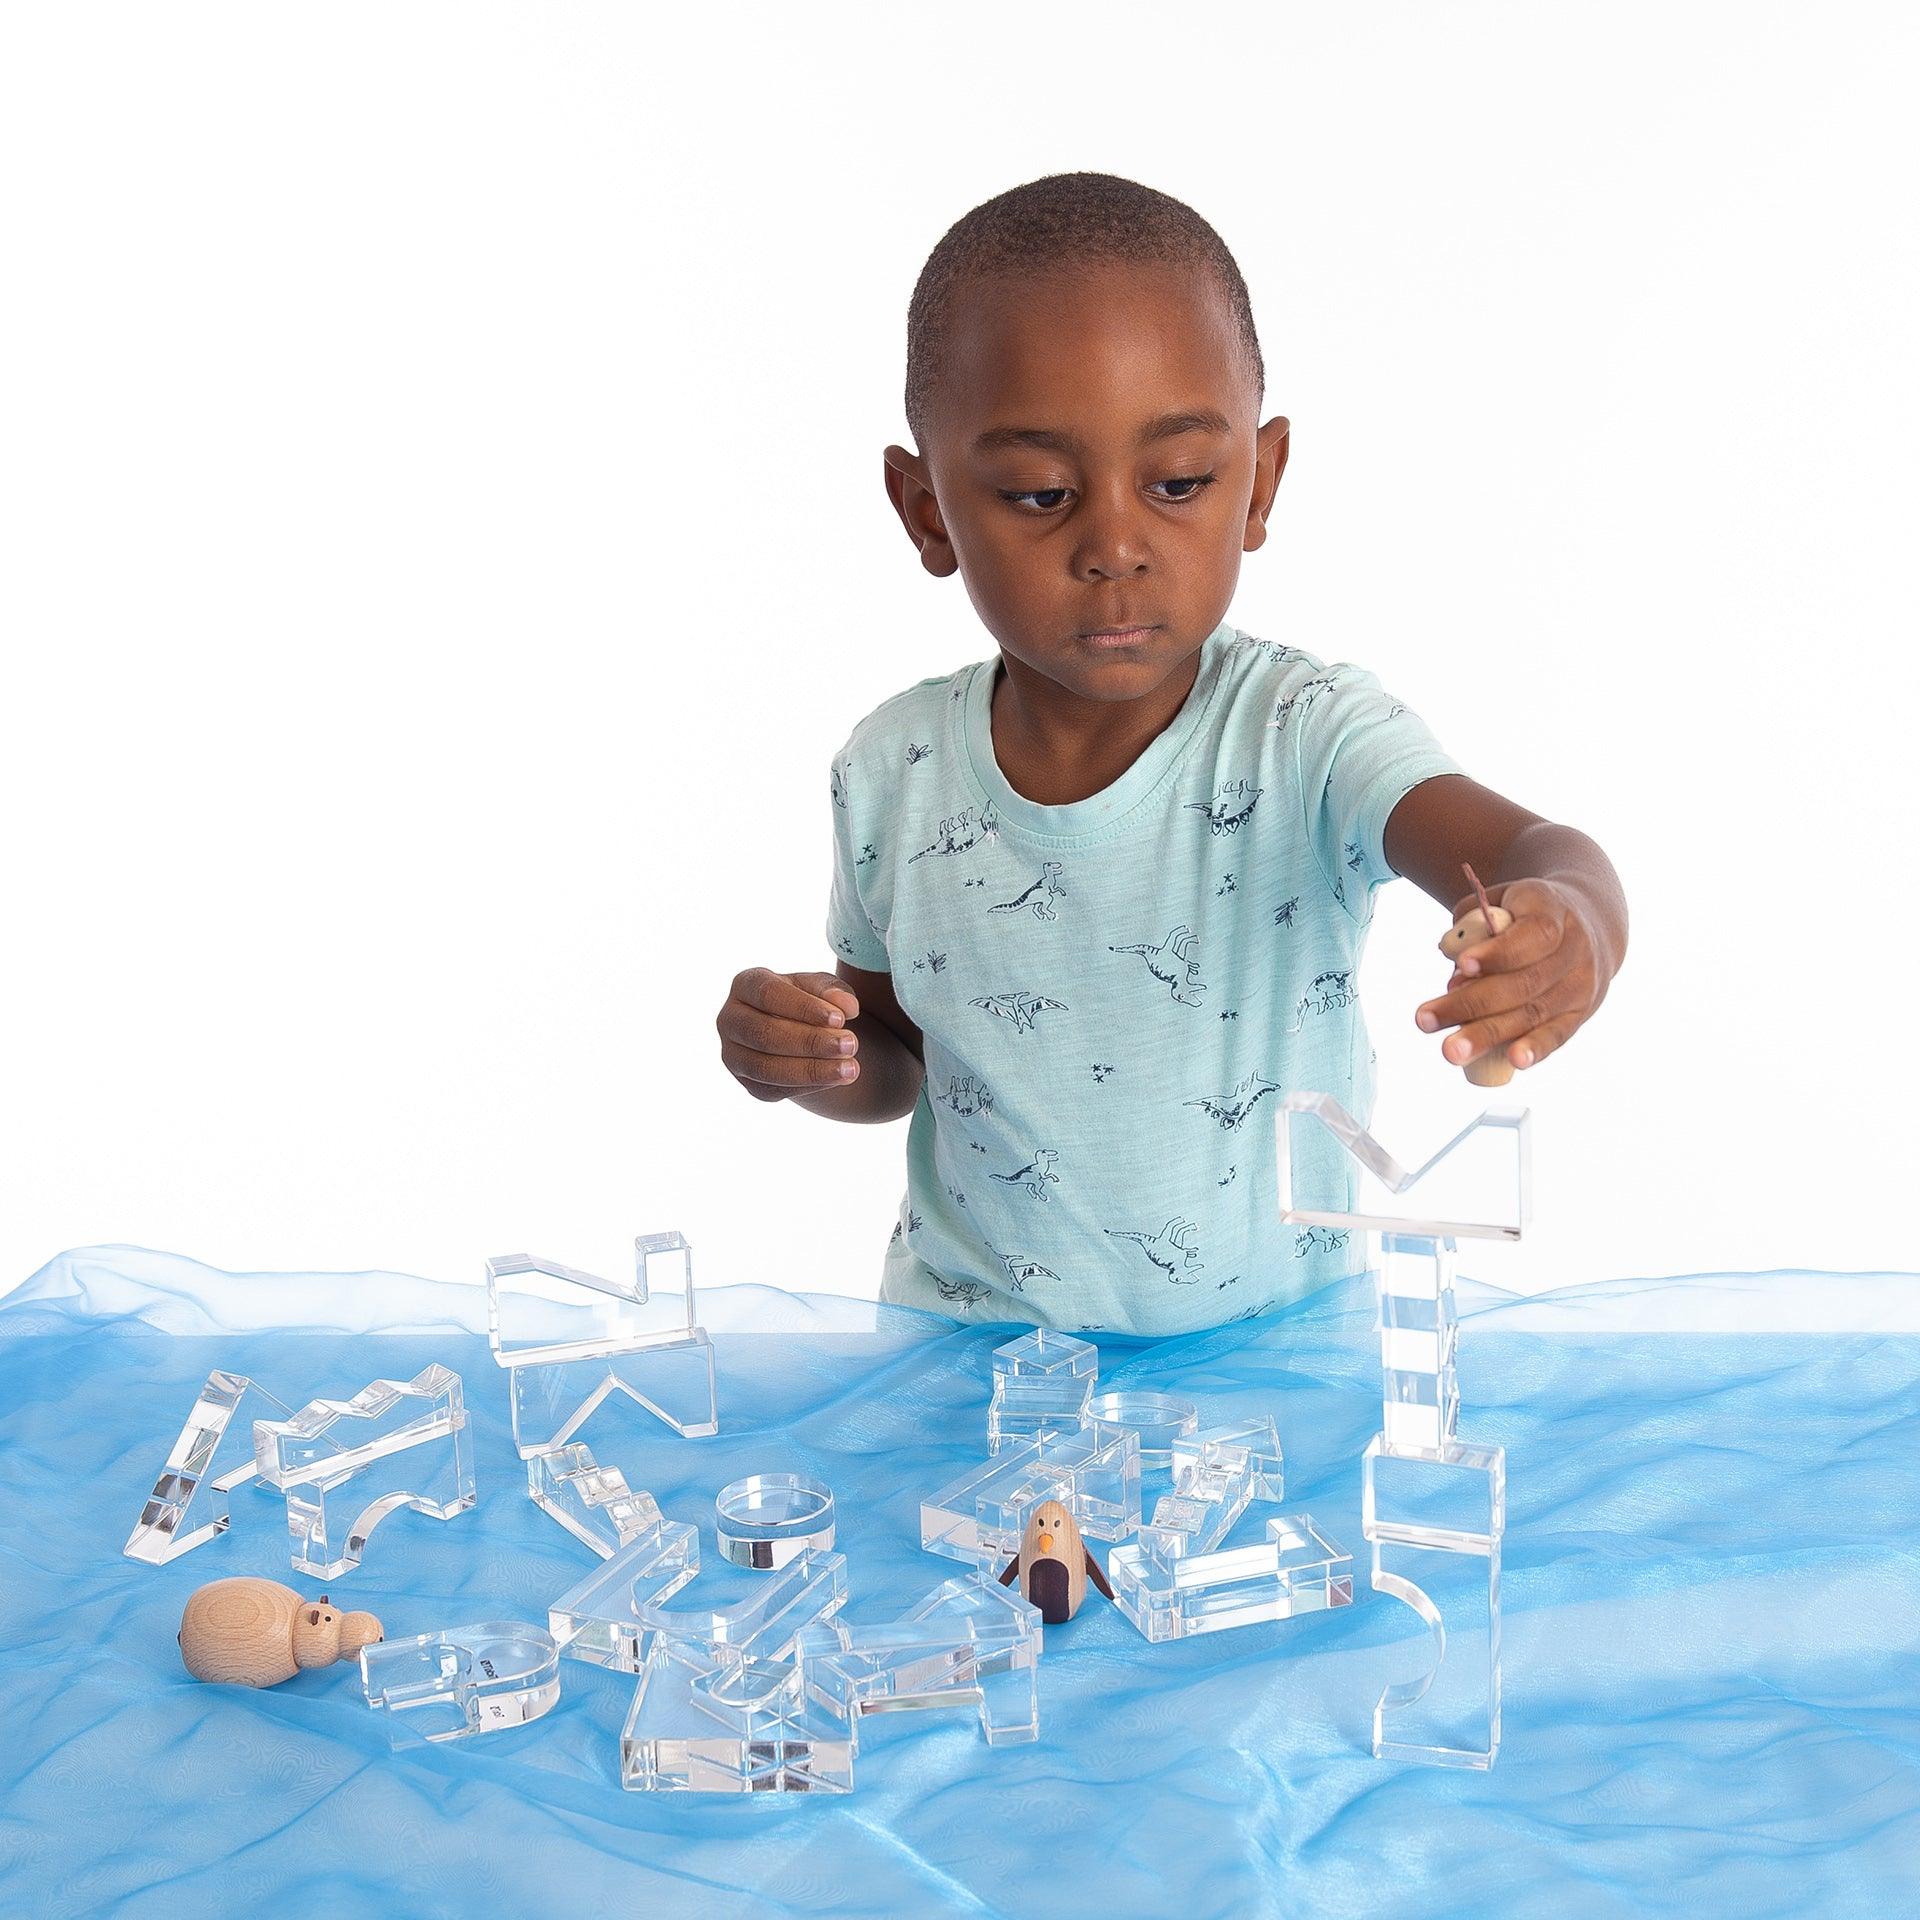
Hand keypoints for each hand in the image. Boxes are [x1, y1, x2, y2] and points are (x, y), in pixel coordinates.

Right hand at [717, 968, 862, 1102]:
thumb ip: (834, 991)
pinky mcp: (747, 1084)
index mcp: (745, 985)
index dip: (804, 1008)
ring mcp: (734, 1055)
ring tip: (850, 1068)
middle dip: (810, 1042)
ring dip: (811, 1070)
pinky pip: (773, 1089)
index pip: (768, 994)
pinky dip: (807, 1086)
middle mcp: (731, 1020)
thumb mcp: (822, 988)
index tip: (840, 1019)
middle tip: (850, 1045)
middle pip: (764, 1034)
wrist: (800, 1033)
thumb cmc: (808, 1001)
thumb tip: (847, 1007)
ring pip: (765, 1068)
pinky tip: (836, 1078)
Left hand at [1414, 876, 1608, 1071]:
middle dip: (1471, 1004)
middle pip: (1524, 982)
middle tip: (1425, 1020)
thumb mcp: (1500, 901)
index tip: (1462, 965)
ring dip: (1488, 1034)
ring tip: (1451, 1050)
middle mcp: (1574, 948)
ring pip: (1533, 1013)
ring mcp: (1580, 983)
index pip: (1532, 934)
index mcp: (1552, 910)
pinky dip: (1534, 1048)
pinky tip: (1513, 1061)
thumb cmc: (1523, 914)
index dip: (1498, 953)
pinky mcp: (1580, 1012)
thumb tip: (1456, 977)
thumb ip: (1473, 928)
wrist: (1587, 924)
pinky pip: (1557, 1034)